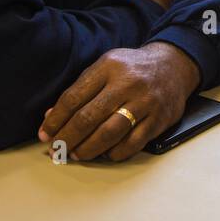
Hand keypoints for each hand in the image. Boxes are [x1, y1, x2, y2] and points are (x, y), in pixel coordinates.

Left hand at [37, 41, 199, 161]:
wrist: (174, 66)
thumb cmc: (132, 69)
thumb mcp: (105, 68)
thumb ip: (81, 90)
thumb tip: (51, 119)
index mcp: (108, 67)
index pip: (74, 98)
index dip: (56, 120)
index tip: (45, 135)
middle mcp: (127, 83)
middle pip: (88, 118)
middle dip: (67, 138)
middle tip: (57, 150)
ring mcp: (145, 102)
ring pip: (109, 134)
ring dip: (88, 149)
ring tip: (76, 154)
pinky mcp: (159, 119)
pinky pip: (132, 144)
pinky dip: (114, 153)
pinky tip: (105, 153)